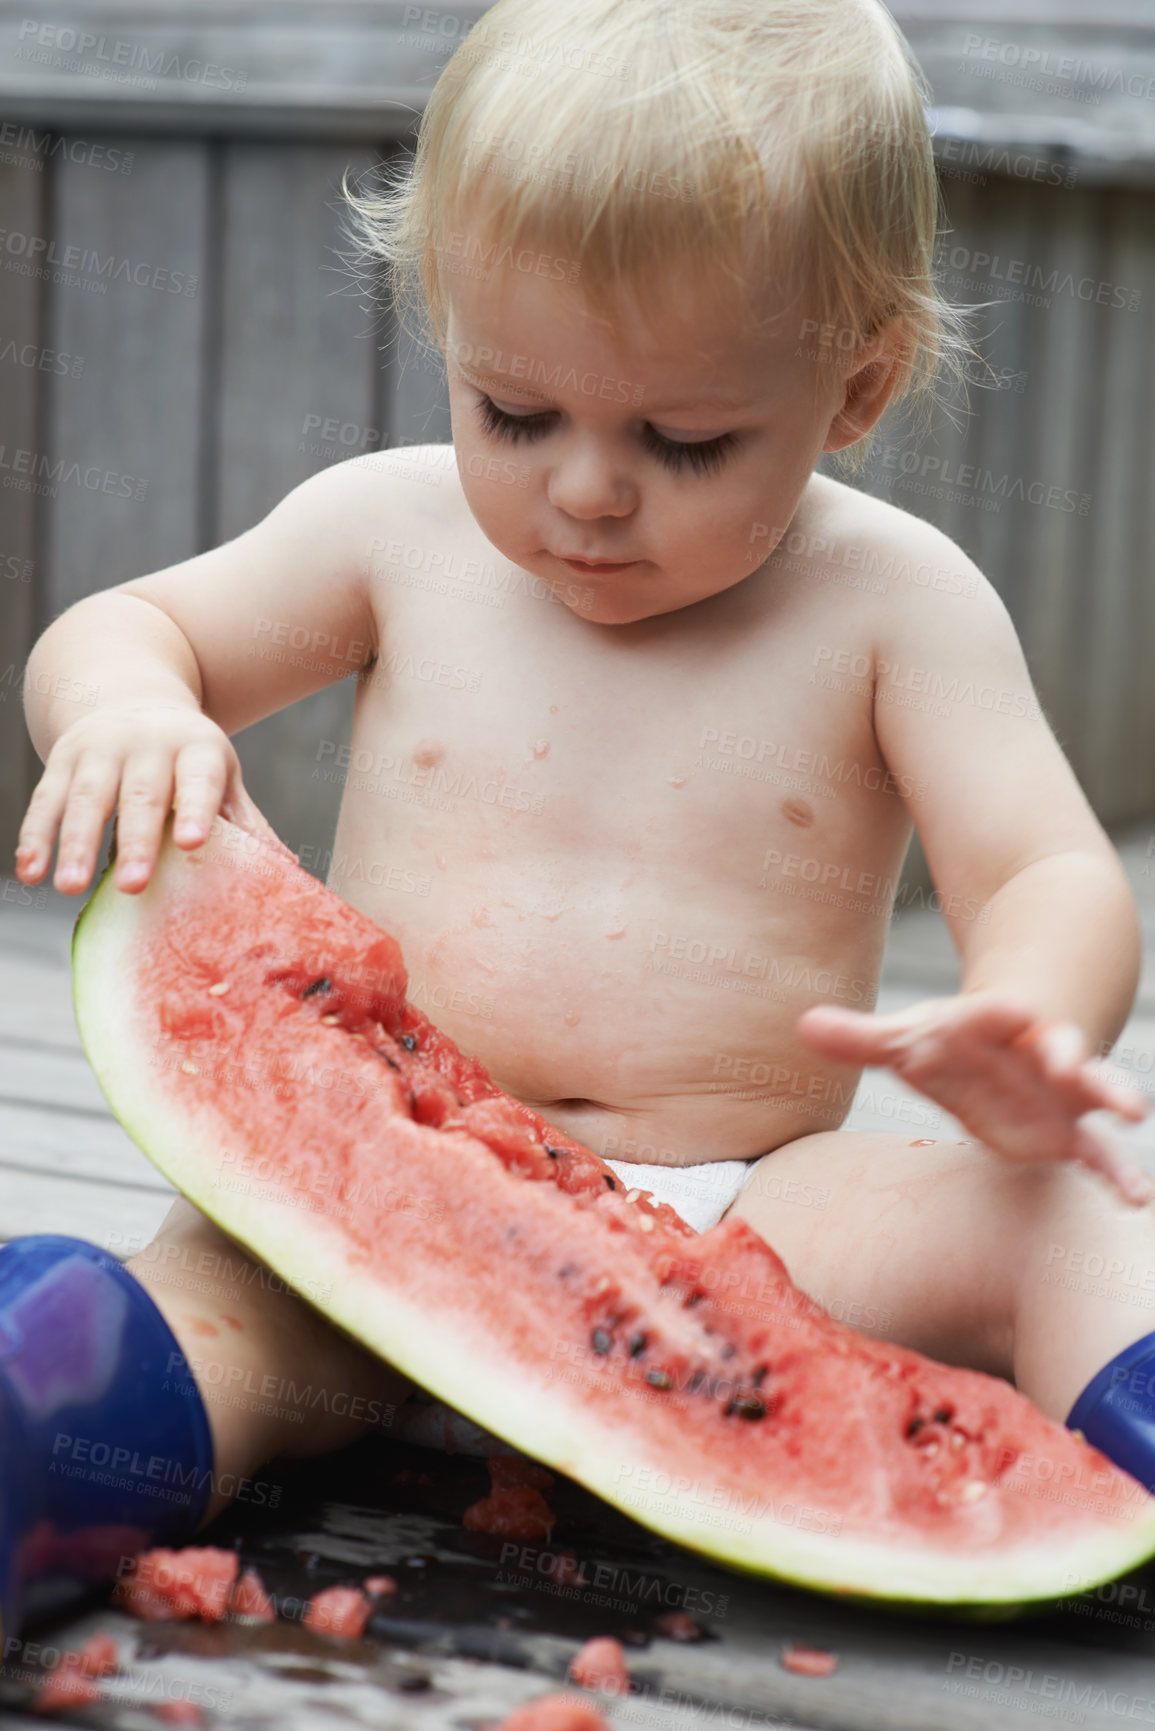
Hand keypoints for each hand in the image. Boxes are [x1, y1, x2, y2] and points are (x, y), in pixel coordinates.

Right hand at [14, 704, 277, 896]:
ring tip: (68, 887)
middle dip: (134, 841)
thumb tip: (286, 871)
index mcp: (196, 749)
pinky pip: (45, 800)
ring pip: (85, 798)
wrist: (130, 696)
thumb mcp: (220, 774)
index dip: (195, 808)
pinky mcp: (62, 760)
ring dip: (74, 843)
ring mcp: (99, 750)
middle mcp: (146, 744)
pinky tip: (30, 872)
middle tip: (132, 886)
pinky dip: (35, 836)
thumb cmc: (187, 756)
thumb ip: (244, 820)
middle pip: (140, 796)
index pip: (197, 780)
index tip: (193, 842)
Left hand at [798, 990, 1152, 1207]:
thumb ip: (861, 1039)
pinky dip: (1119, 1171)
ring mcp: (1058, 1090)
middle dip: (1059, 1047)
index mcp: (987, 1024)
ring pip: (1092, 1086)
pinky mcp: (1069, 1131)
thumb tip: (803, 1026)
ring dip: (1110, 1093)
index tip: (1009, 1006)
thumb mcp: (906, 1040)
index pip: (990, 1013)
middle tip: (1065, 1054)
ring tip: (1133, 1111)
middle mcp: (1030, 1051)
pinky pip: (1100, 1152)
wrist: (1013, 1040)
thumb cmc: (950, 1043)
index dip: (996, 1011)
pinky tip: (1135, 1199)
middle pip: (1050, 1044)